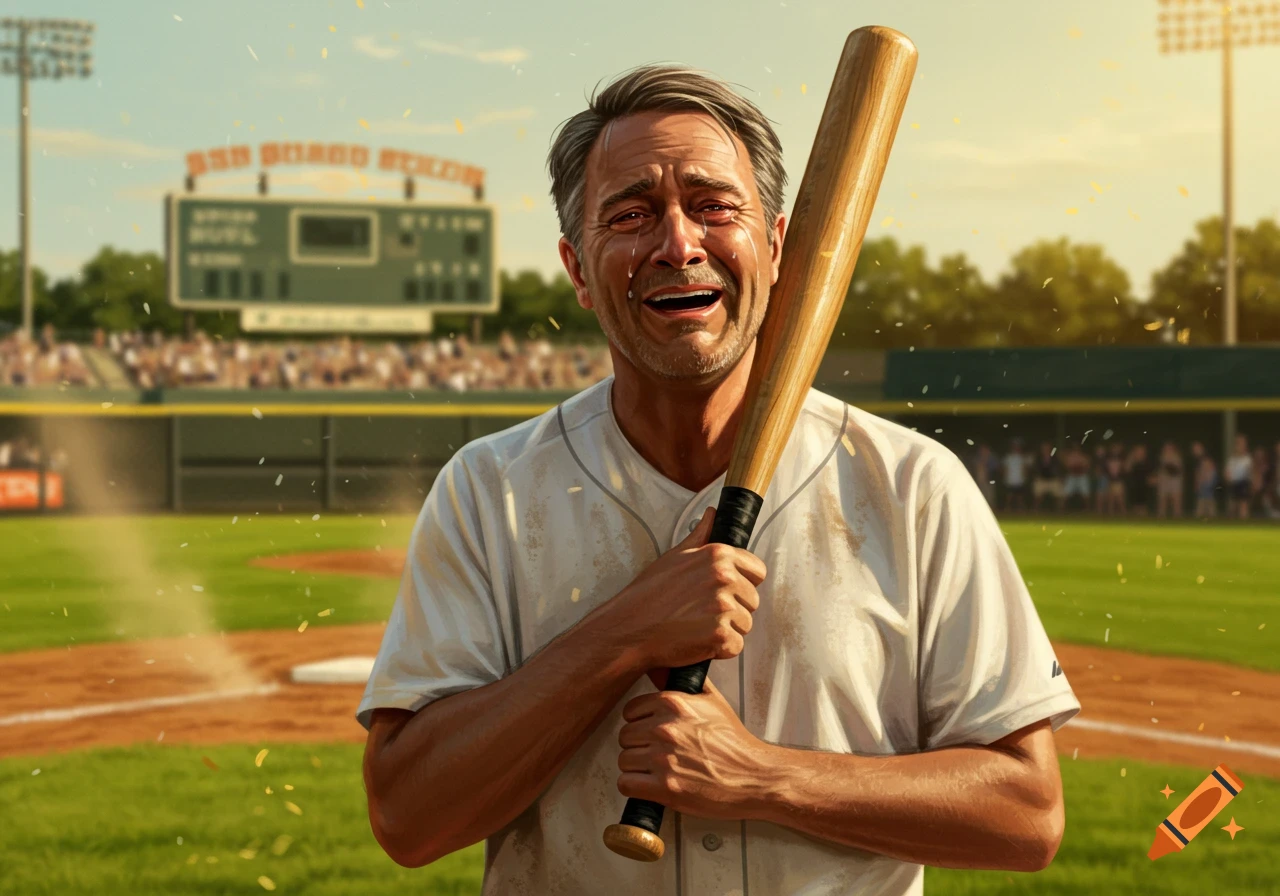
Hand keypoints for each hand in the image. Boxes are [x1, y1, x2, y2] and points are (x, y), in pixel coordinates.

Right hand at [595, 506, 765, 670]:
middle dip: (734, 609)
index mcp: (717, 555)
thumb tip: (712, 514)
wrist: (629, 628)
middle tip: (703, 612)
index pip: (758, 570)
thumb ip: (700, 536)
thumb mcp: (674, 556)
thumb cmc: (649, 594)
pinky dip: (720, 650)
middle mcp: (724, 578)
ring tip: (698, 626)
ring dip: (727, 630)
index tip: (724, 591)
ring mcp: (723, 607)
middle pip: (753, 600)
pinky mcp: (720, 635)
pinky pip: (736, 646)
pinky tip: (698, 641)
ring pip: (745, 624)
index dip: (744, 583)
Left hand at [616, 676, 773, 820]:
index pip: (630, 711)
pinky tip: (650, 786)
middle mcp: (664, 728)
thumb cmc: (734, 741)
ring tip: (655, 771)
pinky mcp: (665, 787)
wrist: (753, 776)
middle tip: (655, 754)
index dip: (639, 723)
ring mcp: (663, 758)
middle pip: (624, 736)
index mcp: (673, 704)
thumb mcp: (712, 700)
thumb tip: (659, 666)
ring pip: (623, 760)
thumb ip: (683, 682)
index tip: (650, 732)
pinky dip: (635, 787)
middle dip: (637, 746)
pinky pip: (626, 784)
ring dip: (636, 768)